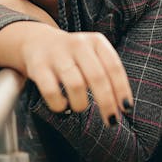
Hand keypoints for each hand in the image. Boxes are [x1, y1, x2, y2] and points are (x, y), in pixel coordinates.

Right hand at [0, 22, 132, 125]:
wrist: (36, 41)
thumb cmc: (73, 56)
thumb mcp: (93, 54)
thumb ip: (108, 74)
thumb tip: (123, 106)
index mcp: (95, 41)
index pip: (113, 66)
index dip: (121, 89)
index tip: (125, 108)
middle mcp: (78, 44)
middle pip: (97, 77)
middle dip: (106, 102)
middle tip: (111, 121)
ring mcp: (57, 54)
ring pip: (75, 84)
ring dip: (81, 104)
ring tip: (80, 107)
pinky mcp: (38, 66)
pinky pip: (51, 91)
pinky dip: (59, 104)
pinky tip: (62, 104)